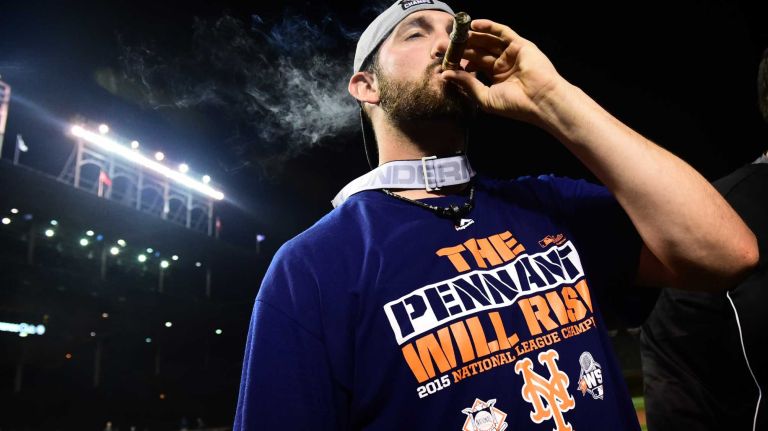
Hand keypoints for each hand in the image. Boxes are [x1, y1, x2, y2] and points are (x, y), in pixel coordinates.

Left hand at [442, 19, 566, 123]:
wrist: (540, 101)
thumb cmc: (515, 105)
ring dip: (471, 37)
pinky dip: (488, 27)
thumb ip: (467, 84)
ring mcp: (511, 54)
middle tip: (441, 44)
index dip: (457, 61)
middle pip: (477, 51)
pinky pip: (502, 32)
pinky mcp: (520, 45)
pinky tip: (473, 26)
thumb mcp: (485, 97)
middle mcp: (502, 64)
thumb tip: (445, 74)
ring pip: (487, 41)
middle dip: (460, 47)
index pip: (473, 64)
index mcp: (495, 78)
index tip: (441, 59)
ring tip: (454, 35)